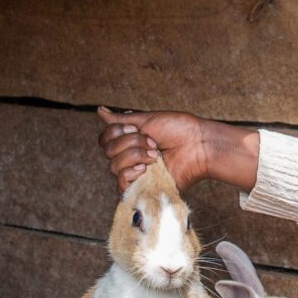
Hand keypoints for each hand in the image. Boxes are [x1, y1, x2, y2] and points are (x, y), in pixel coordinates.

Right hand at [97, 107, 258, 193]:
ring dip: (134, 156)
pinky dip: (130, 173)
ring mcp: (136, 173)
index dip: (116, 132)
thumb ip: (121, 120)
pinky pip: (121, 184)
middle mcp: (130, 157)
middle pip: (108, 152)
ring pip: (114, 166)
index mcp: (130, 141)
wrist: (197, 144)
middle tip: (153, 143)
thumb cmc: (178, 129)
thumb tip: (100, 110)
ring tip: (156, 155)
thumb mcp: (146, 120)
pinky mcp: (143, 187)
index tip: (136, 128)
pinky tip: (145, 168)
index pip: (105, 139)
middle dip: (130, 143)